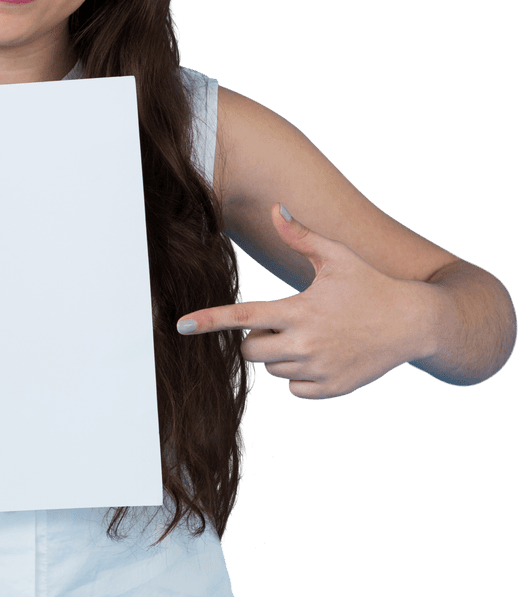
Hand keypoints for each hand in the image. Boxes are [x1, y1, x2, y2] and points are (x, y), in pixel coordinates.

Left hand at [175, 204, 430, 399]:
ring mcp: (317, 370)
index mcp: (299, 310)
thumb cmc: (371, 285)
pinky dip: (300, 377)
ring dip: (280, 355)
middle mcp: (304, 343)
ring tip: (312, 336)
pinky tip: (324, 356)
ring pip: (271, 369)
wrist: (415, 324)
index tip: (181, 325)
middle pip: (249, 350)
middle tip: (284, 322)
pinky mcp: (330, 390)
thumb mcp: (337, 256)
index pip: (242, 316)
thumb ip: (300, 235)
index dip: (208, 320)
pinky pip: (292, 389)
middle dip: (256, 337)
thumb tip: (275, 206)